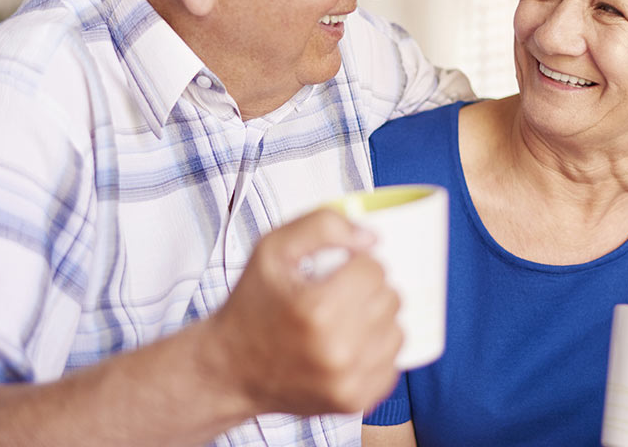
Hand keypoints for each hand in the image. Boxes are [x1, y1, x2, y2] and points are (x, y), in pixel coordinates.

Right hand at [206, 209, 402, 415]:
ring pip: (397, 330)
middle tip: (336, 295)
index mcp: (317, 310)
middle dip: (367, 290)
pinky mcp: (355, 402)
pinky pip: (392, 363)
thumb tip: (372, 239)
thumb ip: (321, 225)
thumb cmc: (252, 305)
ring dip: (375, 320)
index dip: (354, 264)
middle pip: (390, 298)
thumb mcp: (272, 249)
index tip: (333, 273)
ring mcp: (348, 382)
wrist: (230, 369)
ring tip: (342, 320)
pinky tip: (347, 346)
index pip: (374, 268)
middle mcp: (338, 351)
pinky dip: (374, 351)